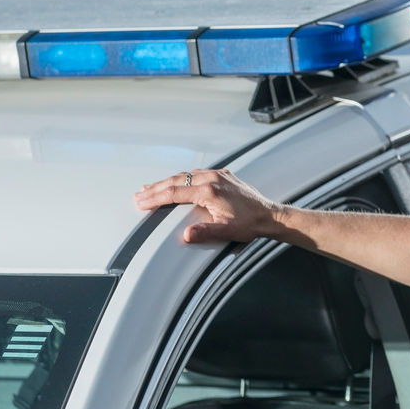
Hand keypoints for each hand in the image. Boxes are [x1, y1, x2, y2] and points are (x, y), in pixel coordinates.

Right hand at [133, 168, 282, 243]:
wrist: (270, 215)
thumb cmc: (250, 223)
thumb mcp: (227, 231)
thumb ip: (206, 232)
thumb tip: (187, 235)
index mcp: (210, 191)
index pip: (175, 193)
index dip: (155, 197)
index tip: (141, 201)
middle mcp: (213, 179)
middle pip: (176, 181)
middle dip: (155, 188)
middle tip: (139, 194)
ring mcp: (218, 175)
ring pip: (186, 175)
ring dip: (167, 181)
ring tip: (151, 188)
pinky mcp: (224, 176)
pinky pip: (197, 173)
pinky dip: (183, 178)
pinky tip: (177, 181)